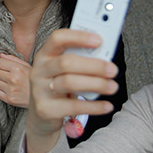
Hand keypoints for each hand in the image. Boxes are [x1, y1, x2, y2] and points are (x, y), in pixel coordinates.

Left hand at [0, 53, 31, 107]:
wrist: (41, 96)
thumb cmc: (33, 80)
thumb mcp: (27, 66)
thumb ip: (13, 59)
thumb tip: (0, 55)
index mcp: (17, 68)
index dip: (1, 64)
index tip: (5, 67)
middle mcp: (13, 78)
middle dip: (0, 72)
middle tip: (8, 75)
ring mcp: (10, 90)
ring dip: (0, 82)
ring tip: (9, 83)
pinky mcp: (9, 99)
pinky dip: (1, 91)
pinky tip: (9, 90)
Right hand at [26, 29, 118, 152]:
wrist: (42, 116)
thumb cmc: (59, 87)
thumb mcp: (64, 71)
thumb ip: (80, 61)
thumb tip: (105, 58)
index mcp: (45, 55)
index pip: (57, 38)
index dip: (78, 37)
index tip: (99, 40)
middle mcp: (39, 71)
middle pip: (66, 62)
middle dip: (93, 65)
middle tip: (113, 70)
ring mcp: (40, 91)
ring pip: (69, 83)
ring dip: (95, 84)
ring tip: (112, 87)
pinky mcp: (45, 110)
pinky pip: (73, 106)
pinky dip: (94, 106)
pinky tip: (107, 105)